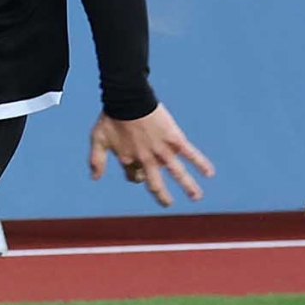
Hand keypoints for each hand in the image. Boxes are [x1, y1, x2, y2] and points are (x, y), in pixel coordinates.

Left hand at [88, 103, 214, 207]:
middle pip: (156, 183)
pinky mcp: (175, 140)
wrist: (128, 100)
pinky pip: (190, 154)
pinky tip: (210, 173)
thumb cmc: (111, 118)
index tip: (138, 175)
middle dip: (162, 196)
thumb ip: (96, 160)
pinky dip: (200, 163)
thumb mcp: (97, 140)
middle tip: (168, 204)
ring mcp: (162, 151)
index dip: (135, 177)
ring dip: (188, 186)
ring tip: (196, 197)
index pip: (133, 176)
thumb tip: (94, 178)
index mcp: (129, 160)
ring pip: (177, 173)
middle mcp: (147, 160)